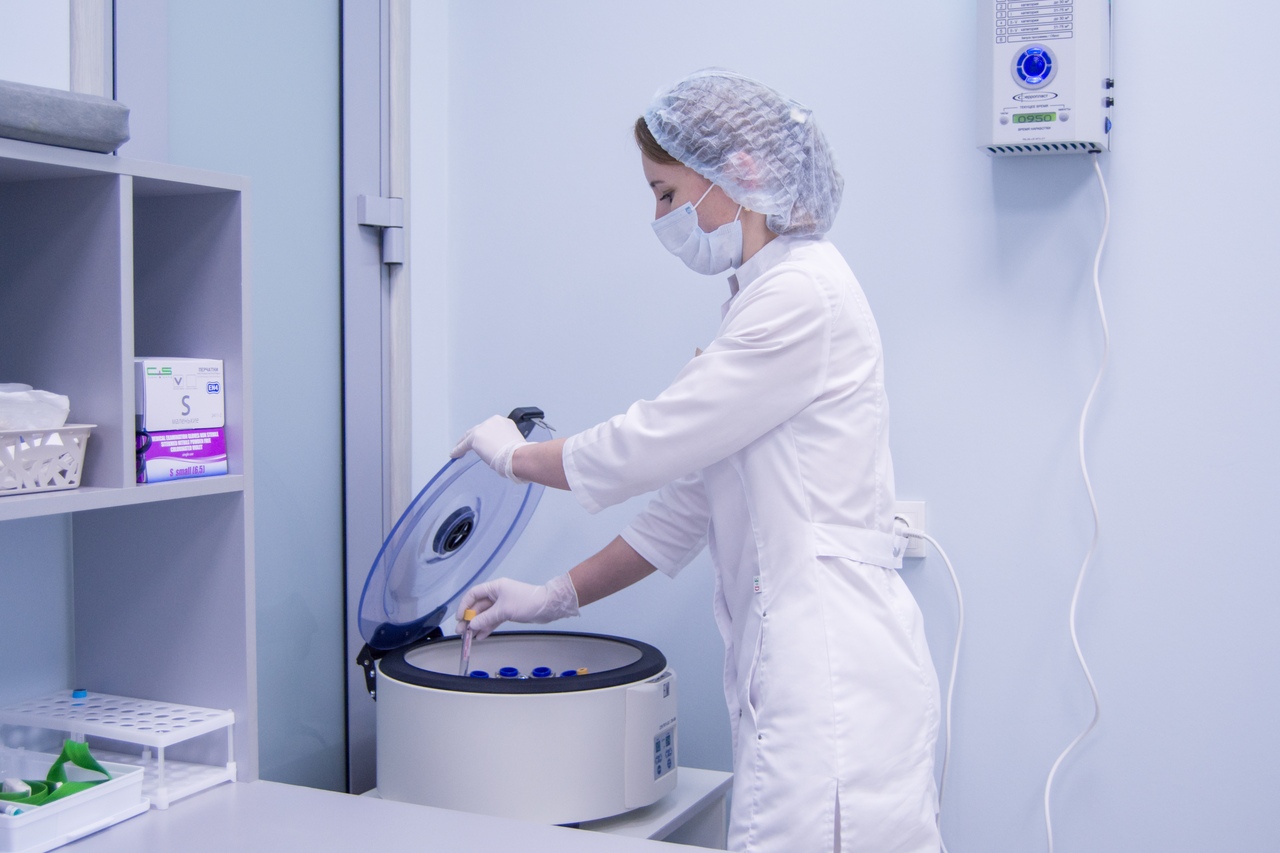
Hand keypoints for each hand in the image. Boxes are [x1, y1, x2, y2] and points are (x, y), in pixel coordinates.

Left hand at [450, 415, 528, 481]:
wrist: (517, 456)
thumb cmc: (519, 454)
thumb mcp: (513, 443)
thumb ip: (503, 442)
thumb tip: (499, 450)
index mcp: (504, 422)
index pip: (491, 428)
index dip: (485, 436)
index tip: (484, 442)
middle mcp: (493, 422)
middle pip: (479, 429)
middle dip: (473, 438)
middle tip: (469, 446)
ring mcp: (483, 428)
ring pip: (470, 436)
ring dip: (465, 443)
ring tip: (459, 450)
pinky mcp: (475, 438)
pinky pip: (464, 445)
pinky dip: (458, 450)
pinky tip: (454, 454)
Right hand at [455, 574, 579, 639]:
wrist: (547, 606)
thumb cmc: (526, 602)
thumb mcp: (504, 610)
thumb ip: (486, 618)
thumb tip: (472, 625)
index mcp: (495, 587)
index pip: (473, 594)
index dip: (464, 605)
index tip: (460, 618)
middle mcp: (497, 594)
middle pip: (478, 606)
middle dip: (469, 618)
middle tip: (461, 631)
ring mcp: (502, 604)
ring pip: (485, 614)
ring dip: (477, 625)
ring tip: (469, 637)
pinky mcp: (508, 612)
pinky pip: (493, 619)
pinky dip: (487, 627)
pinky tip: (481, 636)